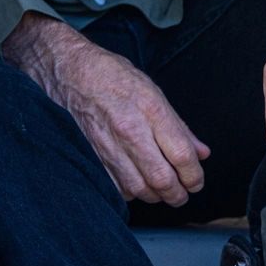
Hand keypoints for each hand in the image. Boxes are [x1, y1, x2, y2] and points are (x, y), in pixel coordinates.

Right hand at [5, 13, 208, 205]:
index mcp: (150, 109)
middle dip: (178, 194)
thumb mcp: (150, 90)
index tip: (195, 181)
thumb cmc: (108, 75)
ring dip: (155, 195)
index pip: (182, 155)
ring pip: (139, 188)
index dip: (194, 176)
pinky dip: (129, 192)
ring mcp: (107, 145)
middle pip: (162, 179)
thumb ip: (177, 125)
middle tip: (181, 194)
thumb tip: (201, 152)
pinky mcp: (89, 155)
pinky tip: (134, 184)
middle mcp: (129, 129)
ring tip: (160, 191)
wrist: (64, 69)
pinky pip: (115, 187)